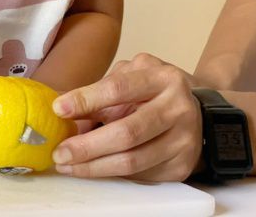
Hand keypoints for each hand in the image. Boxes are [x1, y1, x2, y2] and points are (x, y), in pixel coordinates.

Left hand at [51, 53, 202, 181]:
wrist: (196, 112)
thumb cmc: (153, 93)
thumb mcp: (131, 79)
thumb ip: (100, 93)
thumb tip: (63, 112)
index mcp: (162, 79)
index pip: (120, 88)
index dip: (87, 99)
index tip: (59, 109)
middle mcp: (177, 108)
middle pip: (127, 133)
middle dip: (87, 146)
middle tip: (60, 153)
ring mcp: (183, 139)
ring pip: (132, 161)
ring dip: (94, 167)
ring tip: (68, 165)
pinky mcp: (181, 166)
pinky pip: (140, 175)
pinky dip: (112, 173)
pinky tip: (94, 168)